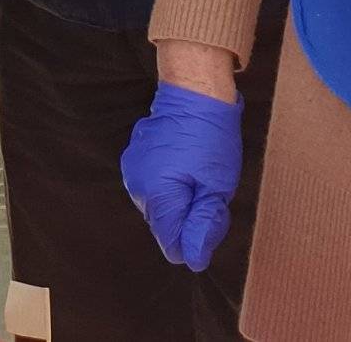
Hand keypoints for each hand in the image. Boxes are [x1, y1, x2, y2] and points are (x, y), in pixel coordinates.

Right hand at [121, 81, 242, 273]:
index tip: (211, 214)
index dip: (196, 238)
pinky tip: (183, 162)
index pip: (173, 245)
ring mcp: (132, 170)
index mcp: (158, 195)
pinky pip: (152, 186)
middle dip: (189, 216)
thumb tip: (194, 260)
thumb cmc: (210, 136)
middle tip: (209, 188)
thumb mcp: (218, 185)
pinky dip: (169, 183)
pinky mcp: (134, 158)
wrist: (193, 90)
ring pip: (159, 207)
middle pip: (165, 226)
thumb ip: (203, 224)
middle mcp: (137, 187)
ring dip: (179, 199)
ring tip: (196, 171)